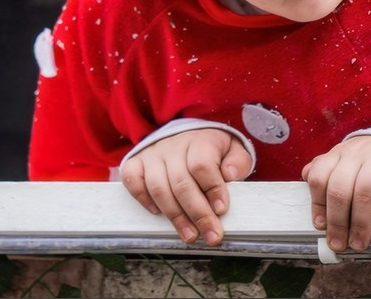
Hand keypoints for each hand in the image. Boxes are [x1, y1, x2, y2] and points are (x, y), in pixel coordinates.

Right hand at [120, 128, 251, 245]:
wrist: (186, 135)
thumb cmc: (212, 149)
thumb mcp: (233, 150)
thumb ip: (238, 161)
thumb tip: (230, 174)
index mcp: (199, 140)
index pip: (202, 164)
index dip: (212, 188)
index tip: (221, 209)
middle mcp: (173, 146)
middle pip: (181, 182)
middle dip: (198, 213)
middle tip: (211, 235)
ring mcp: (153, 154)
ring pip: (158, 186)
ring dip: (175, 216)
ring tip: (190, 235)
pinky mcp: (136, 162)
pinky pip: (132, 180)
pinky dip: (142, 198)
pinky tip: (157, 214)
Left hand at [301, 135, 370, 251]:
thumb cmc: (363, 159)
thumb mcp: (340, 160)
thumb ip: (323, 170)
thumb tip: (305, 176)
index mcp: (336, 155)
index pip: (319, 178)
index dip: (317, 205)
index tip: (320, 227)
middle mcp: (353, 154)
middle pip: (339, 189)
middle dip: (337, 222)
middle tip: (339, 243)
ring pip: (364, 191)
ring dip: (360, 222)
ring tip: (359, 241)